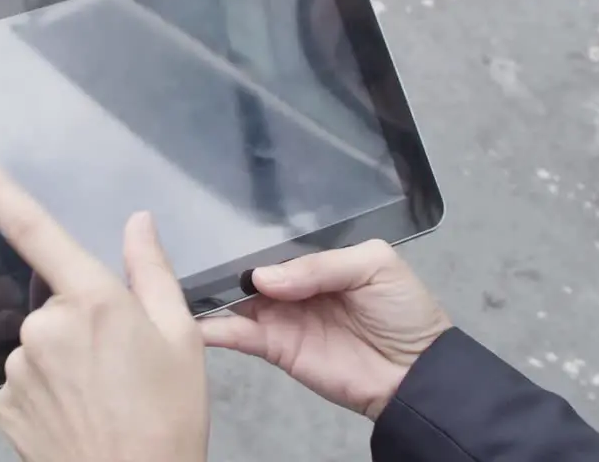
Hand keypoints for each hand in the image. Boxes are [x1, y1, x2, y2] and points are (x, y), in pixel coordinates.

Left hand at [0, 154, 208, 461]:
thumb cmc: (167, 420)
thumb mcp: (181, 339)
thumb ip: (151, 272)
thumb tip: (138, 224)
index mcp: (91, 301)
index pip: (36, 231)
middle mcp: (44, 328)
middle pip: (57, 304)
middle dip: (84, 324)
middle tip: (124, 365)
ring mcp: (19, 369)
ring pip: (42, 346)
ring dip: (68, 361)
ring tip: (108, 399)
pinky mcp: (5, 406)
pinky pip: (28, 382)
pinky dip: (52, 392)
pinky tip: (82, 416)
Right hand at [199, 240, 450, 419]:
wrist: (416, 374)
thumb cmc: (405, 311)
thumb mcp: (374, 265)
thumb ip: (321, 263)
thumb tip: (263, 277)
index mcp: (318, 257)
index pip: (277, 240)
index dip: (252, 235)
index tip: (219, 224)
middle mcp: (294, 283)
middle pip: (250, 268)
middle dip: (224, 261)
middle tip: (191, 250)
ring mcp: (281, 315)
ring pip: (236, 299)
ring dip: (210, 293)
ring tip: (182, 283)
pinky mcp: (275, 346)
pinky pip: (238, 335)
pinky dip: (215, 329)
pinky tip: (195, 321)